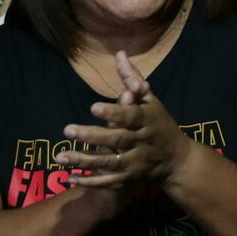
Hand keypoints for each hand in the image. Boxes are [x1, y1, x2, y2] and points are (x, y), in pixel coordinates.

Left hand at [57, 52, 193, 188]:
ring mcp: (136, 162)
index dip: (113, 113)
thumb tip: (120, 54)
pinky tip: (69, 177)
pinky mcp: (130, 178)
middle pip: (117, 140)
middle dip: (92, 136)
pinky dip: (89, 181)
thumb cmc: (159, 123)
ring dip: (84, 160)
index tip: (92, 107)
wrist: (177, 160)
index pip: (131, 116)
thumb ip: (133, 79)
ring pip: (109, 163)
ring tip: (59, 156)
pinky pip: (108, 182)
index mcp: (149, 120)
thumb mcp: (151, 100)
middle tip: (67, 129)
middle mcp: (143, 142)